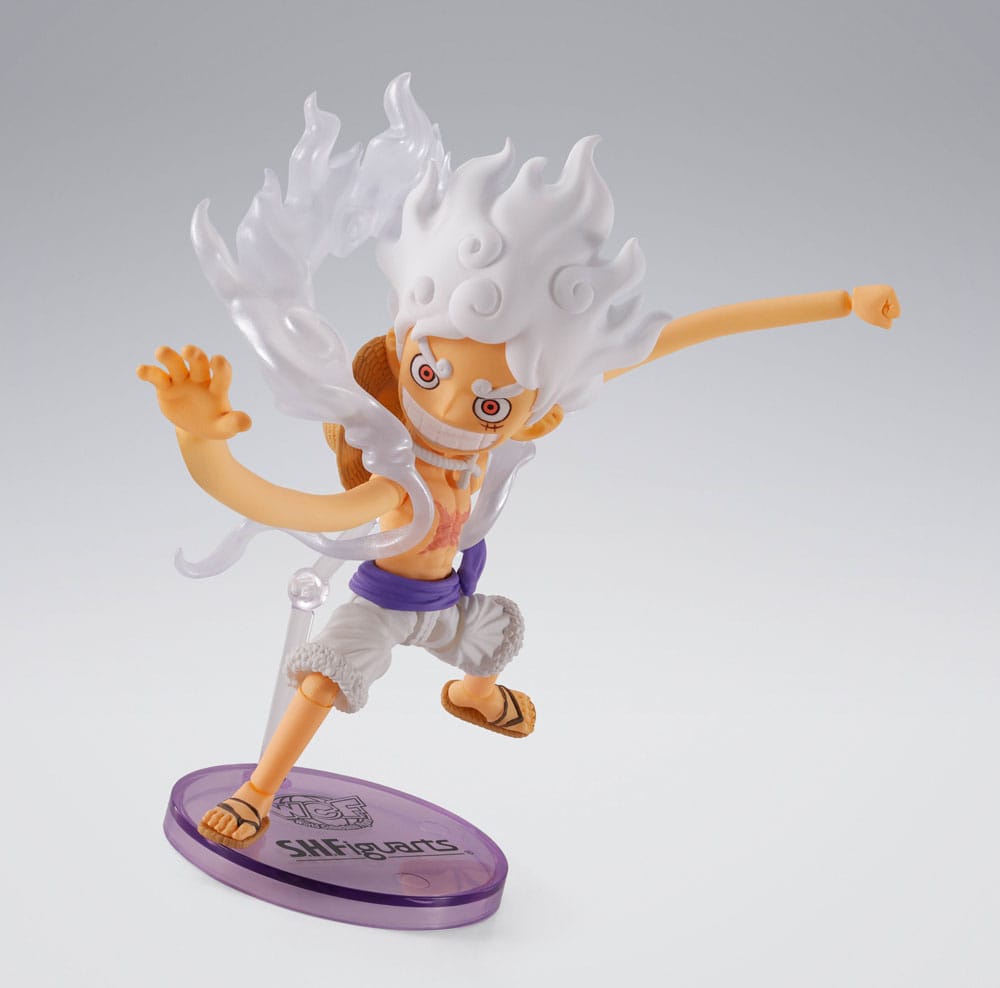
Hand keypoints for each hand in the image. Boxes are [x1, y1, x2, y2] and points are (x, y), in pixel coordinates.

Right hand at [137, 345, 251, 439]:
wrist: (197, 426)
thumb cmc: (215, 422)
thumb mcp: (225, 427)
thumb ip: (234, 423)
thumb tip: (247, 423)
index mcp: (217, 386)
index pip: (221, 372)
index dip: (220, 366)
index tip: (217, 361)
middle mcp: (199, 378)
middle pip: (196, 360)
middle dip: (193, 354)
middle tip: (189, 352)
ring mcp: (181, 380)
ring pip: (174, 362)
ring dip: (168, 355)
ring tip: (161, 353)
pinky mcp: (165, 386)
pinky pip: (155, 375)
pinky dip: (148, 371)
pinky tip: (141, 371)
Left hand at [852, 285, 899, 328]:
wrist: (849, 298)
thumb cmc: (861, 307)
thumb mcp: (874, 318)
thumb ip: (885, 323)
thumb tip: (889, 325)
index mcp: (890, 292)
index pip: (896, 314)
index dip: (885, 316)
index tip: (875, 310)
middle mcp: (889, 289)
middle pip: (893, 310)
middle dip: (883, 313)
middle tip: (872, 308)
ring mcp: (884, 290)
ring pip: (888, 308)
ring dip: (879, 311)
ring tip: (870, 306)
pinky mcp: (879, 292)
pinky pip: (883, 306)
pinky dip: (876, 308)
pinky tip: (869, 305)